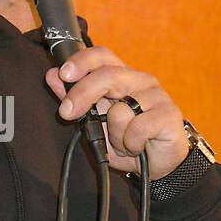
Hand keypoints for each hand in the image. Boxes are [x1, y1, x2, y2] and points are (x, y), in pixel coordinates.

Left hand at [45, 46, 188, 179]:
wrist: (158, 164)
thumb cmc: (126, 138)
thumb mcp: (94, 121)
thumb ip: (74, 98)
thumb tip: (52, 75)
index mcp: (121, 76)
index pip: (102, 56)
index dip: (82, 61)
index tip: (64, 75)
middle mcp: (140, 80)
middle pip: (108, 75)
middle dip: (83, 94)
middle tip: (66, 113)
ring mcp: (156, 95)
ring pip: (121, 110)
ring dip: (115, 134)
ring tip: (124, 141)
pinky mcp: (169, 114)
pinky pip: (138, 129)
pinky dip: (132, 144)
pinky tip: (139, 146)